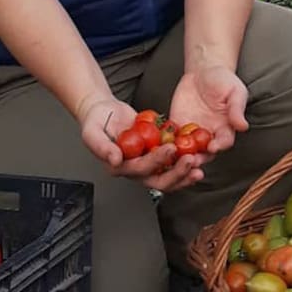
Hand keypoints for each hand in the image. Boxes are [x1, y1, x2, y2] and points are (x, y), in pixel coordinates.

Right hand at [74, 95, 203, 192]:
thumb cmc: (95, 123)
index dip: (156, 162)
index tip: (169, 148)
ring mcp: (148, 161)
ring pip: (169, 174)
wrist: (104, 111)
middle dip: (177, 173)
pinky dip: (185, 158)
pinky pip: (173, 159)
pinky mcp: (157, 152)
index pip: (141, 170)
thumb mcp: (92, 133)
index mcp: (121, 167)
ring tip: (199, 162)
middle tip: (191, 161)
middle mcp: (136, 169)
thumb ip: (102, 148)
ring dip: (185, 172)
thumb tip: (115, 160)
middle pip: (159, 180)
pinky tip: (198, 152)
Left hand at [168, 65, 248, 154]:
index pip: (224, 142)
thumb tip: (243, 126)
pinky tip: (159, 144)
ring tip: (174, 155)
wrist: (203, 71)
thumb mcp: (234, 91)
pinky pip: (170, 137)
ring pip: (186, 150)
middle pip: (204, 152)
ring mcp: (192, 132)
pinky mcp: (177, 125)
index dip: (219, 146)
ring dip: (180, 155)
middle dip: (198, 158)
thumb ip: (237, 109)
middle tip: (191, 160)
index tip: (213, 147)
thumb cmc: (223, 80)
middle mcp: (209, 134)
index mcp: (225, 128)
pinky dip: (165, 143)